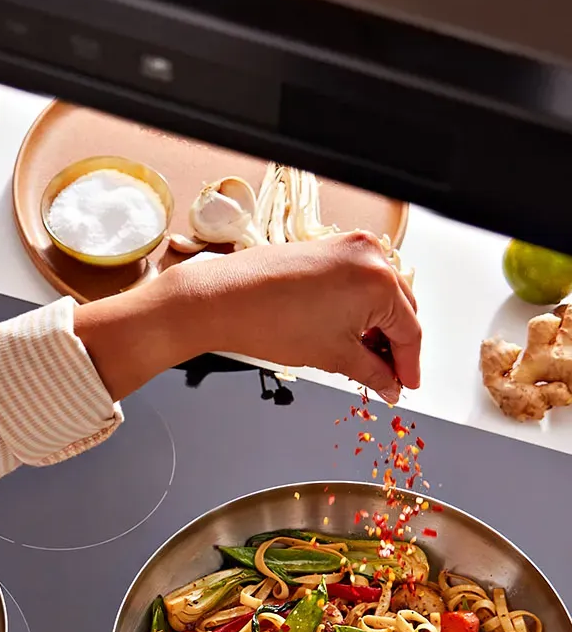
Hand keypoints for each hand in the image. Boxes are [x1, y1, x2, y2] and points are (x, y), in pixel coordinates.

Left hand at [76, 232, 420, 406]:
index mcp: (379, 281)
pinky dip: (359, 306)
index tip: (405, 385)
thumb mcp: (334, 356)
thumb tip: (389, 384)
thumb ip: (372, 373)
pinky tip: (348, 331)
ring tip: (364, 357)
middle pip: (401, 308)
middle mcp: (369, 255)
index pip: (410, 331)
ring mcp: (348, 246)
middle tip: (386, 377)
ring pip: (381, 293)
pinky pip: (359, 279)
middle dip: (395, 345)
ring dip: (378, 325)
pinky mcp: (328, 246)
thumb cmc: (269, 320)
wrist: (222, 299)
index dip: (409, 365)